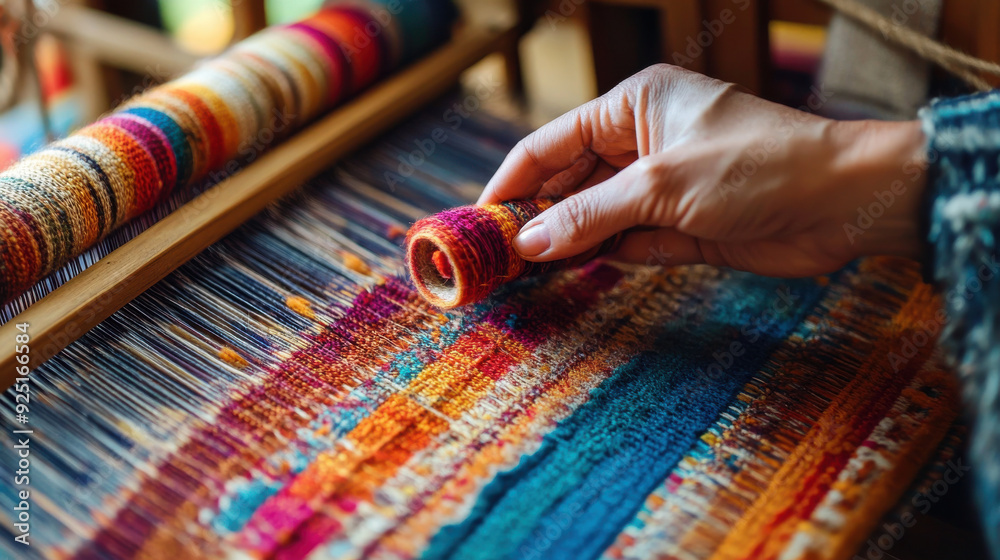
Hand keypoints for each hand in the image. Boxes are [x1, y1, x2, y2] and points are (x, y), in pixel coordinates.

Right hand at [478, 64, 927, 277]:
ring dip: (566, 240)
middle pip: (571, 180)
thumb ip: (589, 214)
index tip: (481, 217)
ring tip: (520, 271)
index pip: (554, 142)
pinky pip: (627, 241)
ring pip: (596, 214)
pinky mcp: (682, 225)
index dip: (513, 178)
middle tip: (496, 254)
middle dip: (536, 215)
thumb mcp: (660, 184)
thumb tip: (529, 241)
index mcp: (634, 105)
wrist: (842, 204)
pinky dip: (603, 255)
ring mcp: (662, 186)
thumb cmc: (758, 167)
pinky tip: (570, 272)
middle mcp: (643, 142)